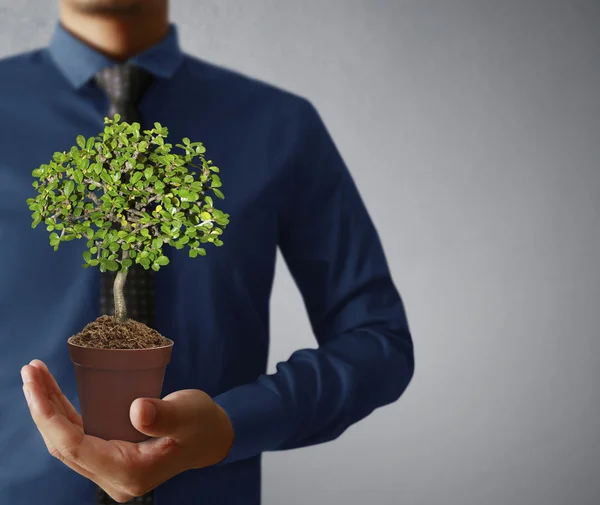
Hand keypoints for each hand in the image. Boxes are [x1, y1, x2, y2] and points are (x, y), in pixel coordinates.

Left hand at [21, 360, 233, 502]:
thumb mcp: (188, 415)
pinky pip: (78, 436)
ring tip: (35, 375)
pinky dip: (63, 414)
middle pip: (64, 445)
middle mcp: (113, 477)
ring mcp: (110, 469)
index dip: (51, 417)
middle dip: (42, 409)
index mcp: (129, 472)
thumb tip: (137, 410)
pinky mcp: (110, 456)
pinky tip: (53, 392)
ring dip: (49, 409)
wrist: (211, 438)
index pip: (77, 447)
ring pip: (66, 441)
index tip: (36, 385)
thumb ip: (164, 416)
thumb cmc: (203, 425)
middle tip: (30, 371)